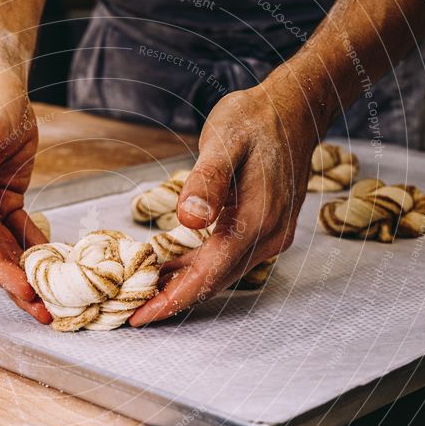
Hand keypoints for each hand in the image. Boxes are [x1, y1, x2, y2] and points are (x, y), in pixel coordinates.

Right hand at [0, 67, 50, 322]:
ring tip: (54, 303)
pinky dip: (38, 249)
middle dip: (16, 284)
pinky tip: (58, 268)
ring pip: (5, 248)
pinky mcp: (4, 199)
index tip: (25, 292)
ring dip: (28, 274)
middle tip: (46, 313)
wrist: (0, 78)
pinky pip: (22, 231)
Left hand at [130, 81, 323, 325]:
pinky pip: (225, 259)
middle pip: (215, 281)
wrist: (294, 108)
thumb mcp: (226, 140)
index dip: (173, 299)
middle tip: (130, 312)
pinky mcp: (264, 229)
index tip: (139, 317)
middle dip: (172, 300)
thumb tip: (190, 219)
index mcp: (258, 220)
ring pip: (220, 273)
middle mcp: (268, 236)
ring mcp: (270, 235)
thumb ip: (208, 180)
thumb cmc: (255, 120)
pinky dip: (195, 268)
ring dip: (182, 286)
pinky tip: (169, 269)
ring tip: (142, 295)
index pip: (210, 273)